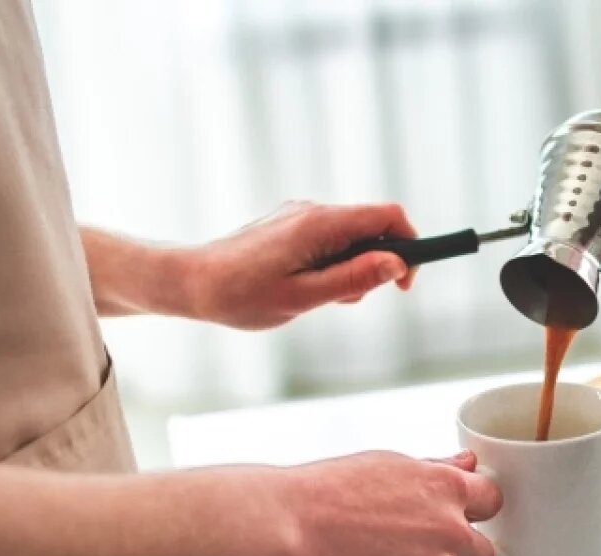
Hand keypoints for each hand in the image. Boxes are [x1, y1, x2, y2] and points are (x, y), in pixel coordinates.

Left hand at [181, 201, 418, 329]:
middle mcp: (312, 211)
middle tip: (344, 300)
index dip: (409, 245)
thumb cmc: (242, 295)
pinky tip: (301, 287)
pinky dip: (329, 265)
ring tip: (314, 298)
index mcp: (320, 224)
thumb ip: (353, 279)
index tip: (404, 282)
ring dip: (349, 269)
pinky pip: (327, 241)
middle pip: (370, 228)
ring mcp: (299, 216)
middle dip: (374, 266)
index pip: (387, 216)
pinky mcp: (288, 226)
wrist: (191, 283)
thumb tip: (396, 264)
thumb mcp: (304, 297)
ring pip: (349, 238)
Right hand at [280, 450, 500, 555]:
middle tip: (423, 551)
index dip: (475, 512)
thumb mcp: (390, 464)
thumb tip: (465, 464)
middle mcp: (450, 530)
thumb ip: (436, 470)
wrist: (293, 524)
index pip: (493, 502)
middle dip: (458, 555)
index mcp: (446, 489)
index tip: (463, 518)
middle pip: (483, 554)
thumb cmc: (329, 492)